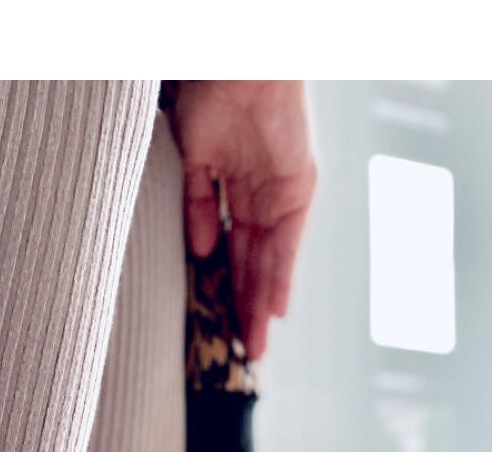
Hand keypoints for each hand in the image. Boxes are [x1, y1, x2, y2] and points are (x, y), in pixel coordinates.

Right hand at [172, 81, 316, 360]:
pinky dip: (282, 276)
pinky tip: (276, 309)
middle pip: (252, 265)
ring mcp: (281, 194)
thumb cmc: (210, 94)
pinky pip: (287, 242)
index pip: (231, 251)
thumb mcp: (193, 158)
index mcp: (235, 189)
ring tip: (255, 345)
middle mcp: (262, 197)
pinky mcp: (298, 188)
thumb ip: (198, 204)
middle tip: (242, 352)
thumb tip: (202, 250)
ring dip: (262, 305)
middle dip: (246, 308)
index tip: (220, 325)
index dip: (226, 288)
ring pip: (269, 262)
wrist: (238, 61)